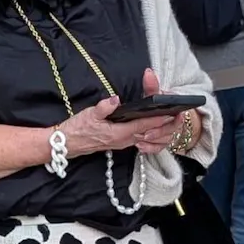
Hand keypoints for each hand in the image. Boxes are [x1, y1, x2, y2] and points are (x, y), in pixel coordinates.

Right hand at [60, 69, 180, 157]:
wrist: (67, 143)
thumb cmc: (77, 129)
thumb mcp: (89, 115)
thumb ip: (104, 107)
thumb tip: (115, 99)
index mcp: (118, 133)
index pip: (143, 126)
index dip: (158, 119)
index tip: (170, 112)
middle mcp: (123, 140)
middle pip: (149, 133)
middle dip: (163, 125)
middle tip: (176, 114)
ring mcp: (121, 143)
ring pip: (146, 138)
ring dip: (158, 130)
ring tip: (170, 119)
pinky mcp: (119, 142)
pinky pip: (138, 139)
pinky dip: (148, 134)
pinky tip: (153, 127)